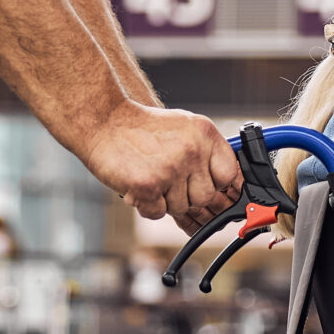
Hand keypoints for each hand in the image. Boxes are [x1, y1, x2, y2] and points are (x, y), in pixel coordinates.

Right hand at [85, 105, 240, 222]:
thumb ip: (207, 155)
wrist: (102, 120)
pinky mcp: (149, 186)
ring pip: (181, 207)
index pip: (229, 175)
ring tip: (151, 176)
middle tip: (168, 180)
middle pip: (206, 197)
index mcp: (204, 134)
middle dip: (187, 196)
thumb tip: (230, 193)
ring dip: (165, 200)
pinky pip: (159, 213)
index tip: (209, 189)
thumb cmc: (141, 129)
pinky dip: (147, 205)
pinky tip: (139, 185)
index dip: (219, 187)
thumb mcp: (183, 129)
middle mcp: (191, 151)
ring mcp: (171, 169)